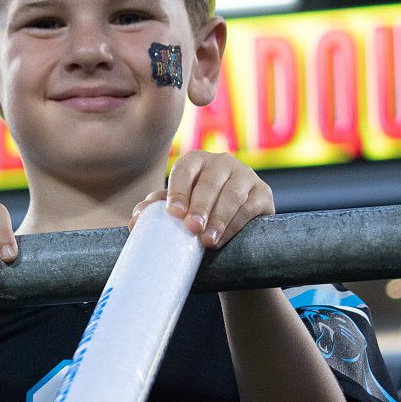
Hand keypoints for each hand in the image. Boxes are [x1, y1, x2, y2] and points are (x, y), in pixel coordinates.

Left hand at [129, 151, 273, 247]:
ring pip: (231, 194)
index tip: (174, 213)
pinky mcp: (263, 193)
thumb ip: (157, 210)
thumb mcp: (177, 211)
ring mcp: (245, 175)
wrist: (233, 236)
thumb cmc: (197, 218)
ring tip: (208, 240)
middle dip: (200, 206)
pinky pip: (250, 206)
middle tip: (191, 229)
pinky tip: (224, 237)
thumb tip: (136, 217)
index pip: (185, 169)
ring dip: (218, 218)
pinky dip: (235, 223)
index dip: (178, 190)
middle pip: (209, 182)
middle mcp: (221, 163)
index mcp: (196, 161)